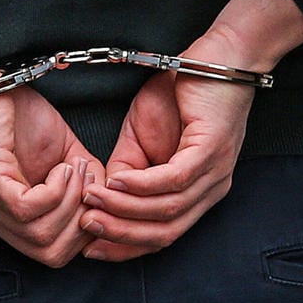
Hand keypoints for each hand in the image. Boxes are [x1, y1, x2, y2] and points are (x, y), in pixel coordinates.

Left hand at [0, 0, 98, 267]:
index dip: (86, 232)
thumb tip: (106, 193)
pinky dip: (55, 191)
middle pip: (52, 255)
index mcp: (12, 218)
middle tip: (90, 184)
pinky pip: (28, 211)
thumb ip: (82, 176)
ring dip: (71, 204)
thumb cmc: (11, 114)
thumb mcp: (59, 150)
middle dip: (84, 223)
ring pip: (42, 238)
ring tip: (76, 170)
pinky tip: (59, 166)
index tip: (99, 195)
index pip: (55, 253)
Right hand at [81, 0, 302, 259]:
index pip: (161, 236)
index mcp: (197, 193)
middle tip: (84, 229)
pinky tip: (117, 181)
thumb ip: (128, 169)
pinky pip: (174, 179)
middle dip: (120, 236)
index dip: (124, 246)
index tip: (88, 247)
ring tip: (92, 202)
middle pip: (165, 234)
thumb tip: (104, 196)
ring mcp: (215, 172)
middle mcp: (211, 191)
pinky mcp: (213, 150)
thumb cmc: (181, 93)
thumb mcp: (143, 137)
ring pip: (167, 211)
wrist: (218, 54)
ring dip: (124, 211)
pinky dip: (142, 186)